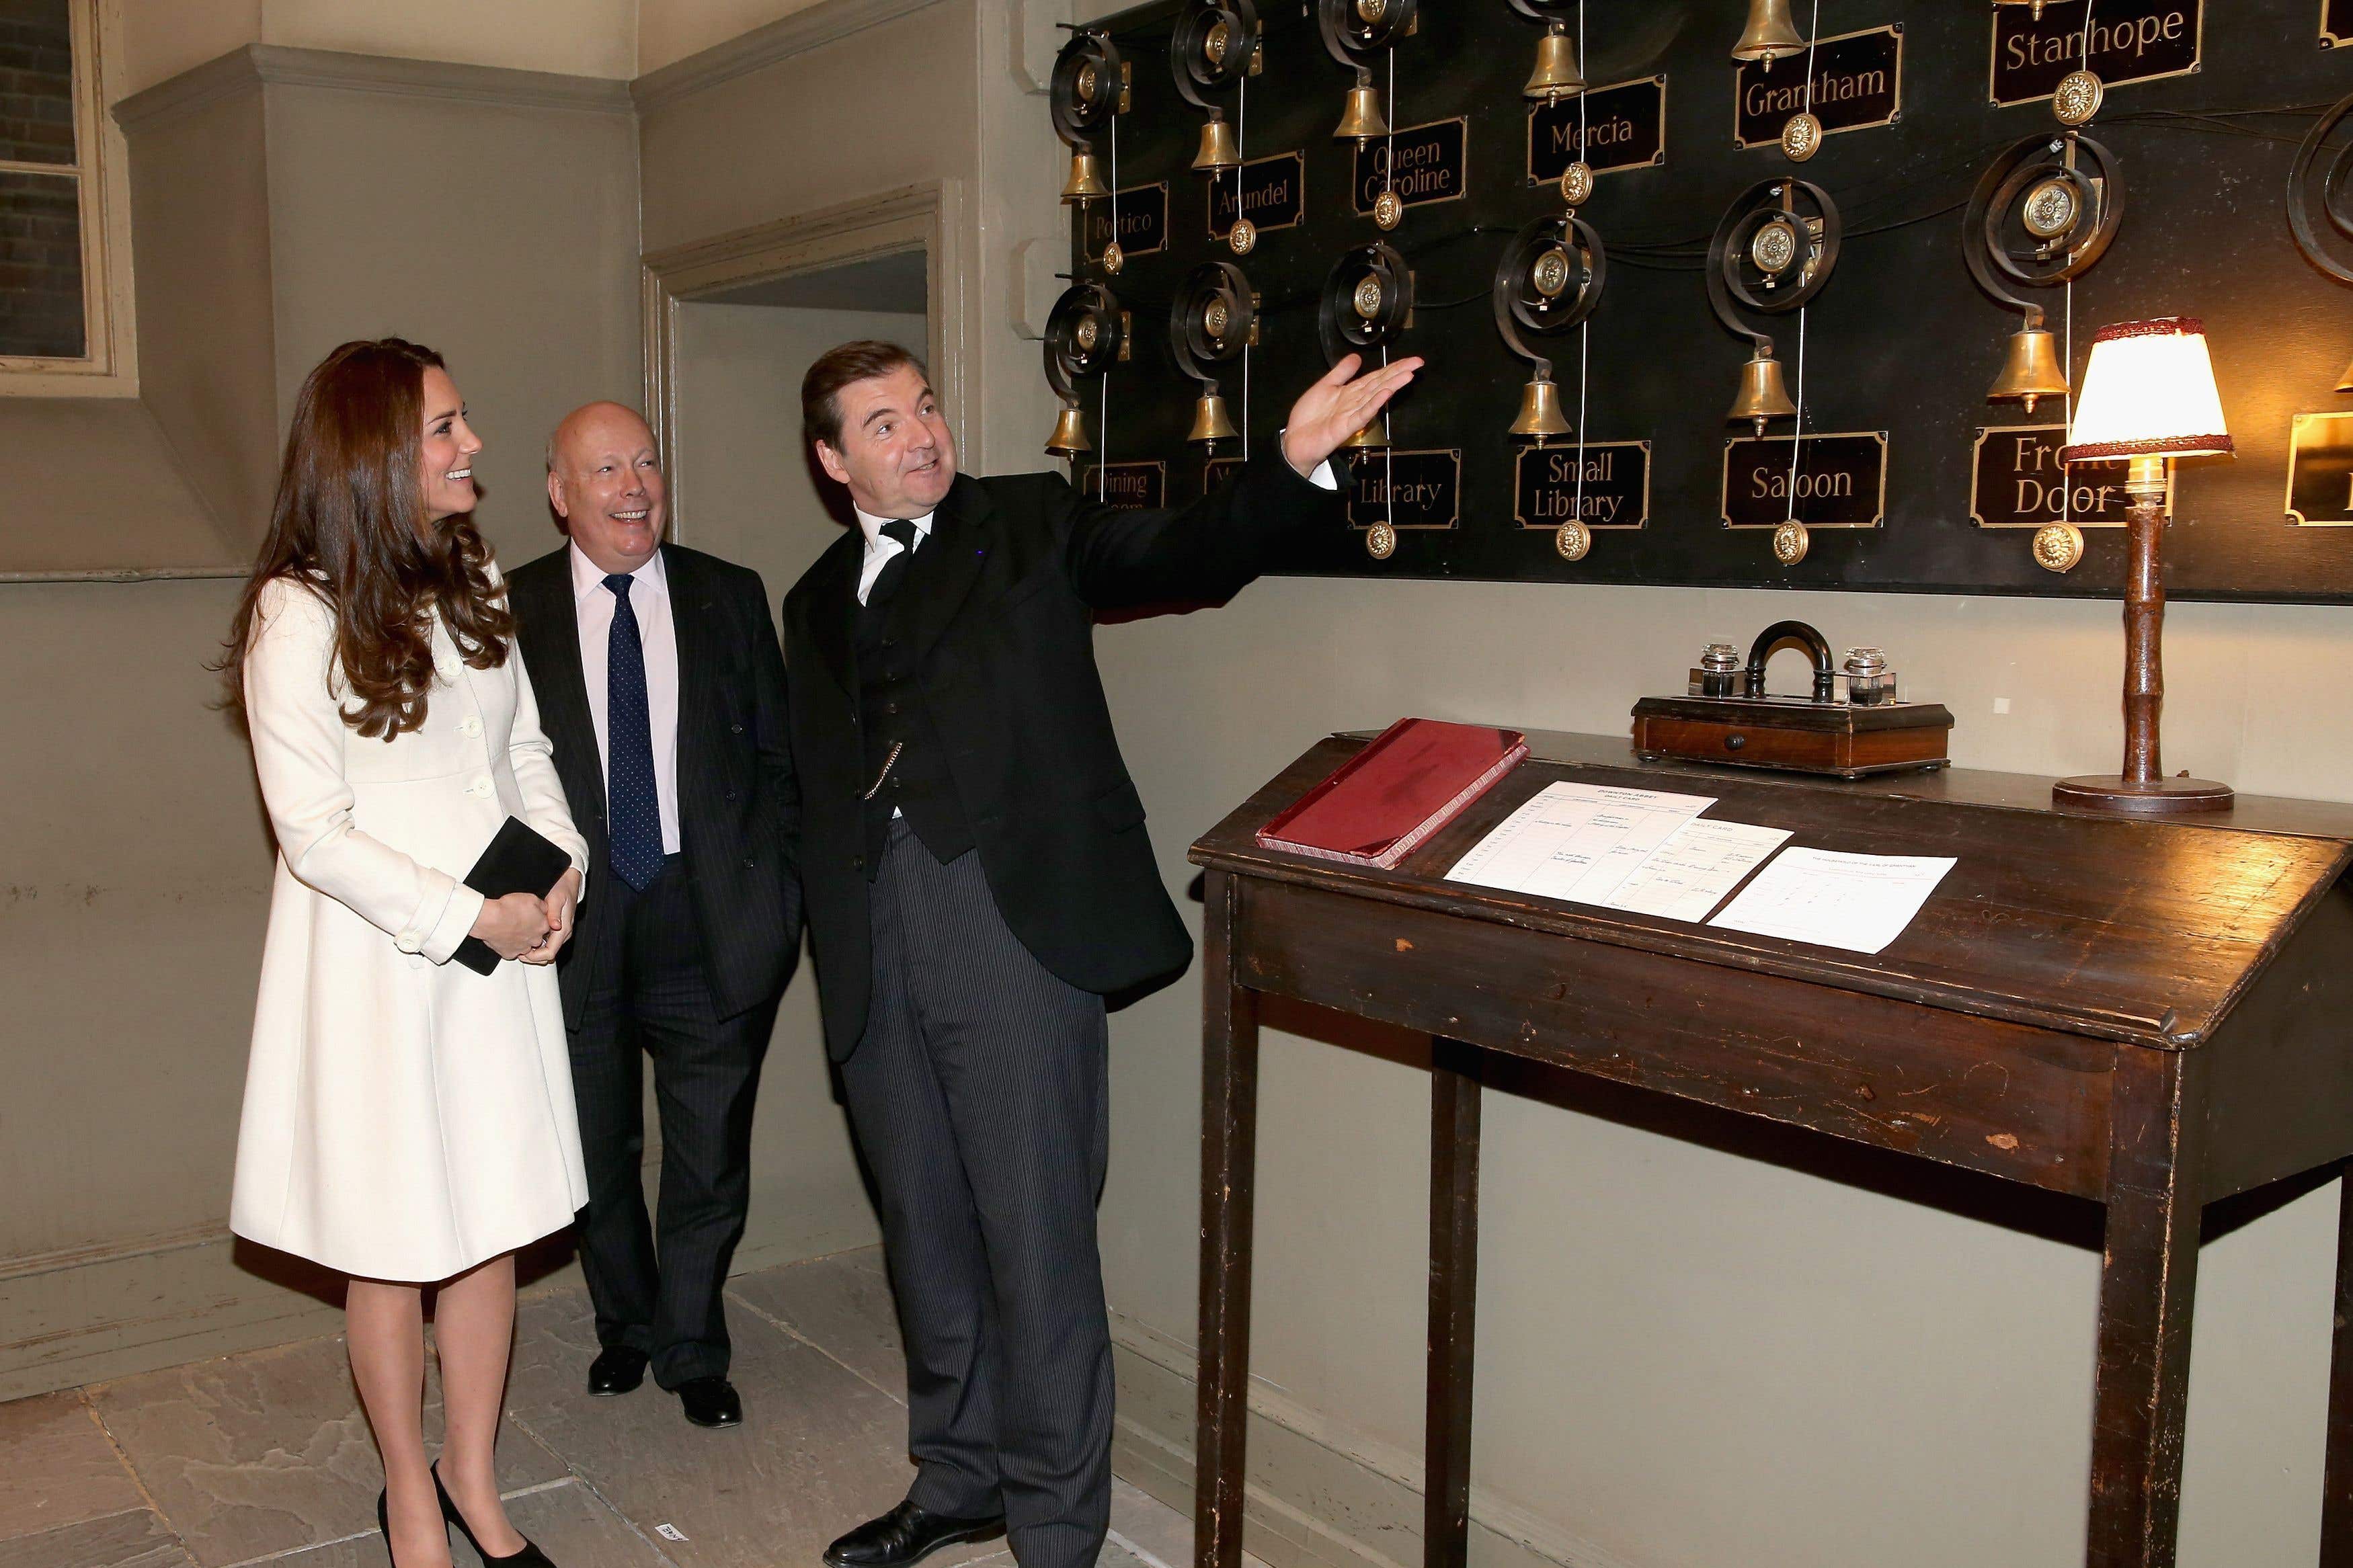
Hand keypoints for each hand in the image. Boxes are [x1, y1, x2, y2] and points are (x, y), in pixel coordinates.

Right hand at [470, 891, 549, 960]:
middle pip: (537, 937)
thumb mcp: (531, 898)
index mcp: (543, 925)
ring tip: (512, 930)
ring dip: (521, 939)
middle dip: (530, 931)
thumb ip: (542, 906)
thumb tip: (545, 908)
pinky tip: (504, 937)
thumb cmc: (508, 908)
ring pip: (525, 946)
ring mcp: (523, 948)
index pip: (546, 924)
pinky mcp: (510, 953)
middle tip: (520, 923)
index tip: (531, 917)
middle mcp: (535, 939)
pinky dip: (508, 946)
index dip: (538, 920)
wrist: (489, 919)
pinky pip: (512, 951)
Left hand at [522, 870, 581, 964]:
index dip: (536, 957)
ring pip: (547, 950)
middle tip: (518, 953)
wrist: (569, 884)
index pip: (550, 952)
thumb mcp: (557, 899)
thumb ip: (554, 913)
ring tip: (520, 947)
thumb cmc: (563, 890)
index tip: (524, 954)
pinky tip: (526, 939)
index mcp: (564, 929)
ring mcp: (560, 933)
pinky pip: (546, 943)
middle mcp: (563, 933)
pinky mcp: (556, 930)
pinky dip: (536, 945)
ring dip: (534, 952)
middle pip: (548, 955)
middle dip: (533, 957)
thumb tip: (555, 926)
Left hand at [1280, 353, 1424, 476]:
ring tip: (1407, 375)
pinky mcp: (1346, 427)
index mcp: (1351, 392)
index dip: (1393, 367)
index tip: (1411, 360)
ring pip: (1375, 397)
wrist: (1295, 440)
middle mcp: (1355, 402)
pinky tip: (1385, 394)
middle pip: (1380, 384)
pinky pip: (1362, 414)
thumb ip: (1341, 372)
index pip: (1376, 376)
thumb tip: (1357, 357)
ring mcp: (1352, 414)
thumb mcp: (1325, 386)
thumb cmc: (1309, 417)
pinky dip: (1374, 404)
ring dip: (1392, 385)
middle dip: (1398, 373)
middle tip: (1417, 363)